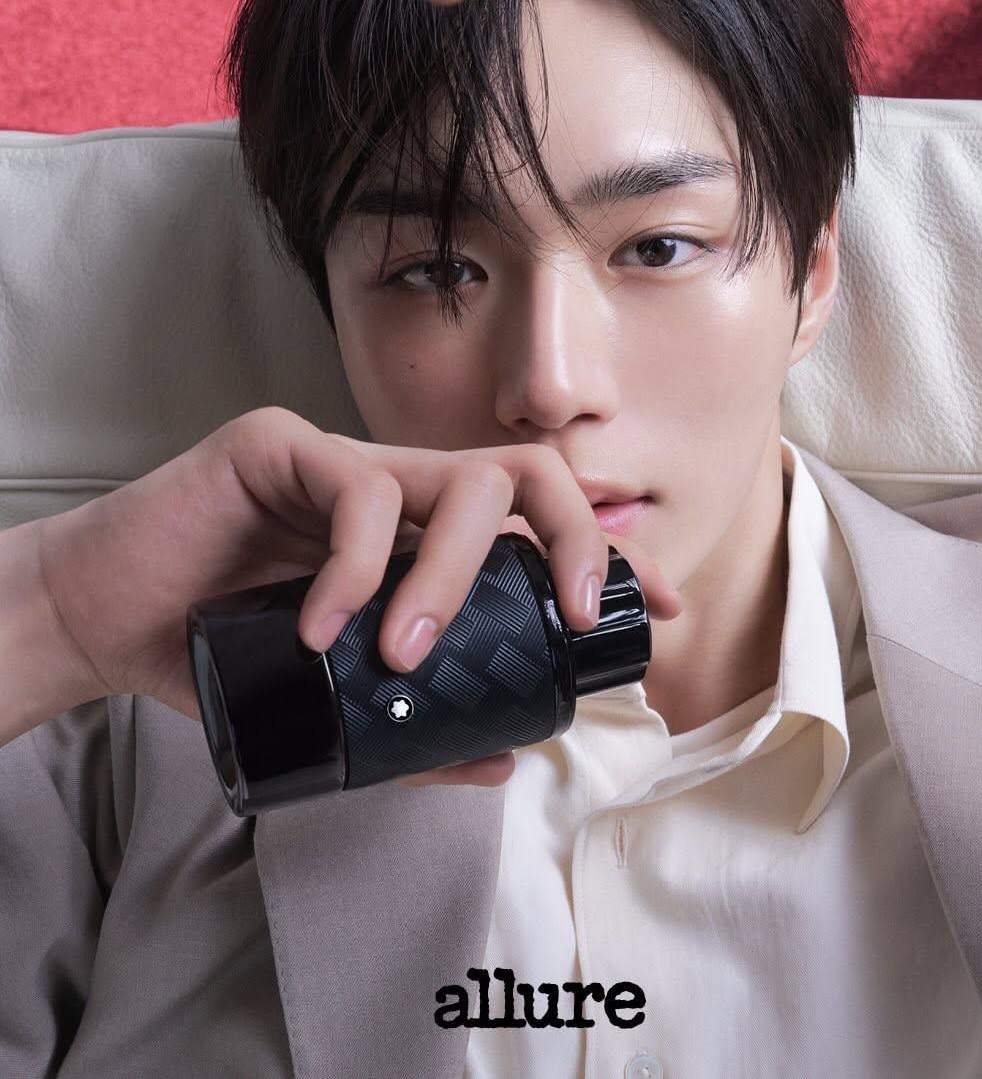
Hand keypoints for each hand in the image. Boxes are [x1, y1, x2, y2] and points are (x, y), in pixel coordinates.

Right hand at [36, 406, 682, 786]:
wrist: (101, 620)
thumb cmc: (217, 652)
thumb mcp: (331, 700)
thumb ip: (412, 732)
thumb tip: (502, 761)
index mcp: (416, 535)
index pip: (533, 519)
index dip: (602, 552)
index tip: (656, 605)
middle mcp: (394, 486)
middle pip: (521, 474)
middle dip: (571, 538)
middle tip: (567, 619)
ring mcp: (340, 457)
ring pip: (451, 478)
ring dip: (448, 575)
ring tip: (404, 653)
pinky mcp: (279, 444)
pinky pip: (356, 491)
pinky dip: (356, 569)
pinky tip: (324, 629)